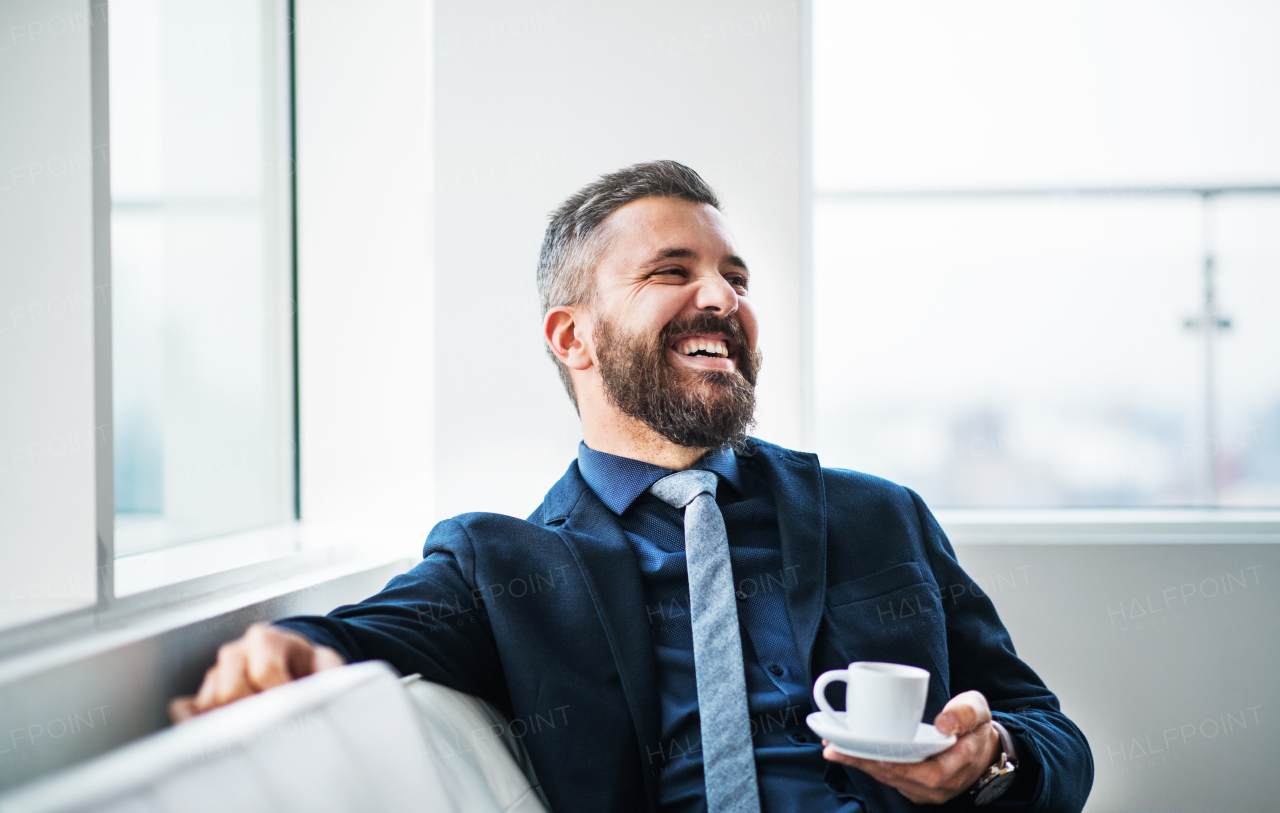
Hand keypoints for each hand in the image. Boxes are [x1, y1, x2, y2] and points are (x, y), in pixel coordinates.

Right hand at [167, 623, 343, 722]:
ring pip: (209, 706)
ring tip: (259, 729)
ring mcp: (214, 675)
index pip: (265, 671)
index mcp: (265, 639)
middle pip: (230, 692)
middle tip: (276, 725)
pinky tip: (222, 739)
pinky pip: (185, 714)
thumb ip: (329, 670)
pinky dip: (198, 727)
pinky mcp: (199, 697)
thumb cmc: (306, 666)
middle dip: (255, 712)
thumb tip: (327, 685)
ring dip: (233, 723)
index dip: (281, 695)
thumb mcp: (325, 662)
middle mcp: (234, 653)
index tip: (295, 710)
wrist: (288, 665)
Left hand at [822, 690, 1000, 804]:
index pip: (926, 771)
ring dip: (861, 765)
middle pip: (898, 777)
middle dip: (865, 763)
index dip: (895, 764)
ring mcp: (928, 790)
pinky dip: (869, 766)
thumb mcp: (977, 709)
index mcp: (959, 764)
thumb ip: (964, 714)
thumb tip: (943, 724)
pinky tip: (848, 754)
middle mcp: (942, 785)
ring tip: (833, 750)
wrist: (983, 749)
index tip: (869, 752)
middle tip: (834, 748)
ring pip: (891, 780)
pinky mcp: (916, 786)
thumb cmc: (976, 725)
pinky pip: (890, 779)